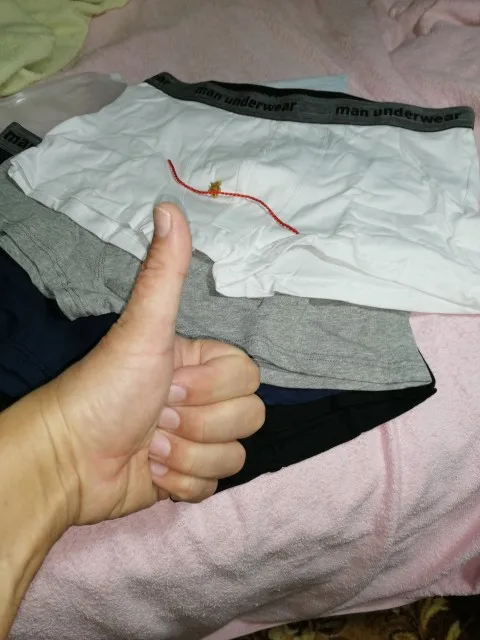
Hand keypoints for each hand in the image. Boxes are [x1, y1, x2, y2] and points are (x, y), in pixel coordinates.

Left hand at [38, 203, 264, 524]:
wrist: (68, 459)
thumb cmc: (105, 390)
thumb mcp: (142, 330)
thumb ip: (163, 274)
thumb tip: (168, 206)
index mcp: (200, 365)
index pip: (250, 377)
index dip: (213, 388)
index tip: (170, 385)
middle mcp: (203, 400)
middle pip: (249, 417)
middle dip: (199, 423)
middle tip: (157, 415)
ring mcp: (197, 440)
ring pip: (235, 455)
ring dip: (187, 455)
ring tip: (149, 444)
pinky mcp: (187, 478)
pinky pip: (215, 485)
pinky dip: (181, 483)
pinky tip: (151, 470)